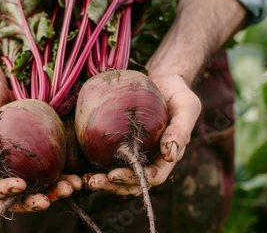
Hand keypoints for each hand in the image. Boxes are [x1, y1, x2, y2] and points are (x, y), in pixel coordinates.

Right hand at [0, 80, 81, 211]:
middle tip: (56, 195)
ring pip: (36, 188)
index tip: (21, 184)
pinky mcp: (34, 157)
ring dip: (55, 191)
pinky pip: (48, 171)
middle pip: (16, 197)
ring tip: (74, 186)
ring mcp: (18, 167)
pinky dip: (62, 175)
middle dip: (36, 200)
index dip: (3, 192)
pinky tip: (78, 174)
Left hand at [83, 74, 200, 194]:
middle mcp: (149, 160)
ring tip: (83, 179)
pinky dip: (95, 166)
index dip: (134, 179)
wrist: (164, 81)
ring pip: (118, 177)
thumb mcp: (187, 107)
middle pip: (132, 183)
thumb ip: (181, 130)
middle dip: (113, 186)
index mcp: (167, 157)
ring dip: (102, 182)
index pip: (152, 177)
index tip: (114, 175)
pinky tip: (79, 165)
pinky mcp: (121, 144)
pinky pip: (107, 160)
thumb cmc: (178, 93)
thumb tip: (170, 156)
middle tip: (92, 182)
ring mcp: (134, 154)